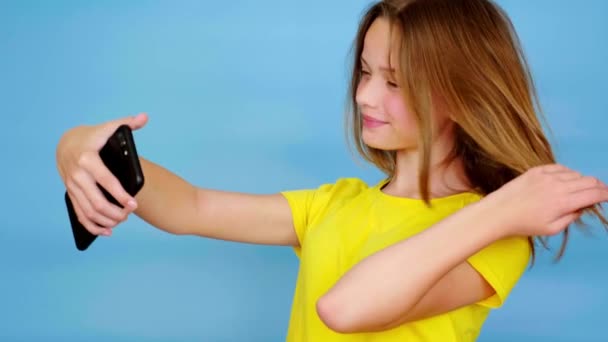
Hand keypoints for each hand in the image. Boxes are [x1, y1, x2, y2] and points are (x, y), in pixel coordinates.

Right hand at [56, 113, 148, 235]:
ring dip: (105, 220)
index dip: (120, 195)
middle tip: (129, 214)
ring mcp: (72, 186)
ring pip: (87, 210)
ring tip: (121, 221)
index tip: (133, 204)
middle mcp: (77, 174)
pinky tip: (106, 231)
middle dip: (114, 212)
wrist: (66, 142)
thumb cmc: (93, 136)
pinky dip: (92, 226)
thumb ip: (127, 123)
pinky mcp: (70, 193)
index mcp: (88, 159)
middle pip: (96, 201)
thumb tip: (144, 117)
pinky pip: (79, 214)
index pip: (106, 180)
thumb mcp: (108, 127)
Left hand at [485, 163, 607, 236]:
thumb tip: (583, 207)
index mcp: (563, 202)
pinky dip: (567, 173)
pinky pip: (560, 168)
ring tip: (579, 190)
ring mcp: (546, 175)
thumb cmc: (523, 224)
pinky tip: (566, 181)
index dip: (606, 194)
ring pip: (575, 174)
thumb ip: (571, 217)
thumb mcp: (552, 228)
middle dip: (598, 187)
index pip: (594, 194)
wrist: (498, 212)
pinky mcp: (536, 170)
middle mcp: (557, 186)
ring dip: (582, 181)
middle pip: (588, 181)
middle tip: (600, 192)